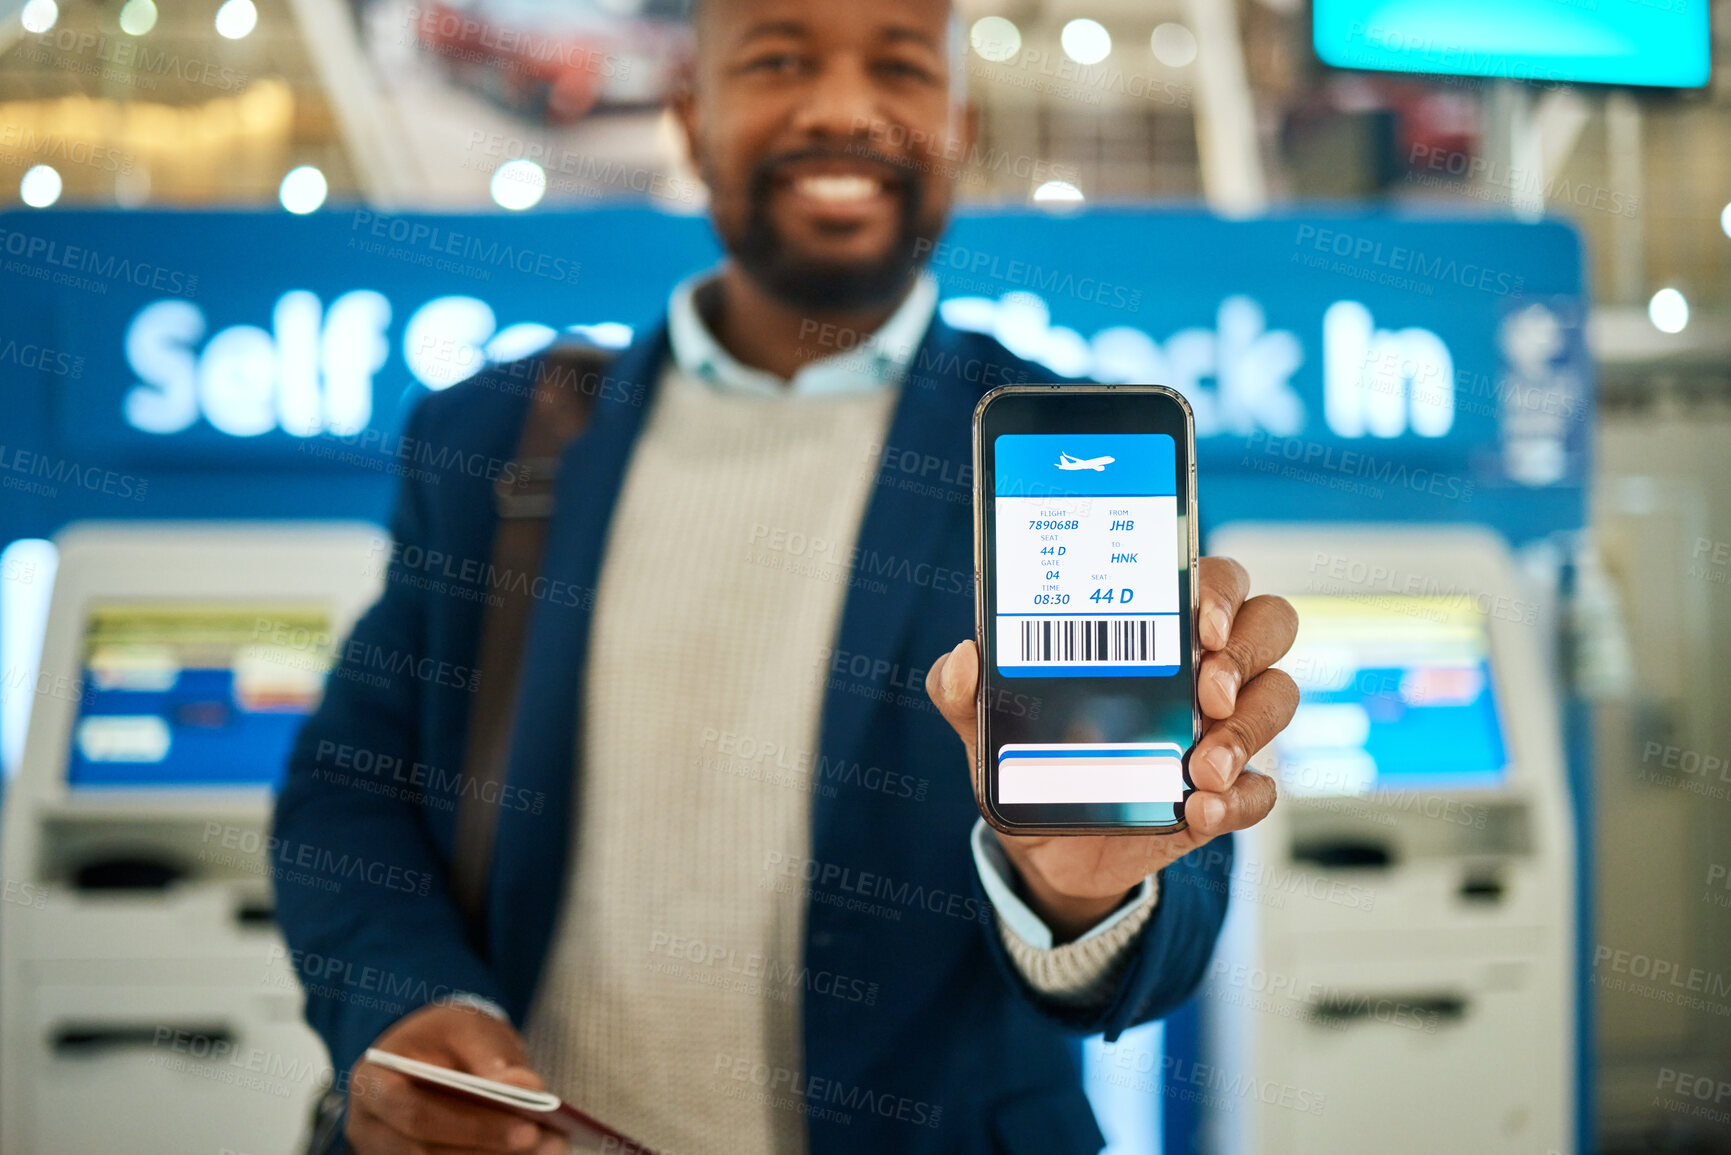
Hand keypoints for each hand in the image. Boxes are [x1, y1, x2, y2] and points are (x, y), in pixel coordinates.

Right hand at [347, 1002, 566, 1154]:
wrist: (427, 1047)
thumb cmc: (445, 1035)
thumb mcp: (468, 1028)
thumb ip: (494, 1058)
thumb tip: (530, 1088)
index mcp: (373, 1081)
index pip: (415, 1113)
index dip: (471, 1126)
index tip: (529, 1127)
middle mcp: (370, 1126)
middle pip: (426, 1152)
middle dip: (490, 1149)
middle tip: (546, 1143)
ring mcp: (385, 1152)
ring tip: (549, 1149)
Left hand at [926, 556, 1298, 940]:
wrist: (1046, 851)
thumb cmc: (1031, 758)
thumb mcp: (988, 724)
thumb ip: (962, 690)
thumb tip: (963, 658)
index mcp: (1157, 630)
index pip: (1213, 580)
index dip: (1219, 589)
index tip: (1198, 621)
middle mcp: (1203, 667)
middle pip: (1269, 623)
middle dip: (1246, 651)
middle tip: (1205, 690)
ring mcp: (1223, 728)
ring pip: (1279, 697)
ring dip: (1248, 730)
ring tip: (1199, 767)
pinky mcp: (1227, 792)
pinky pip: (1265, 788)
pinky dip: (1240, 798)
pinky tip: (1200, 809)